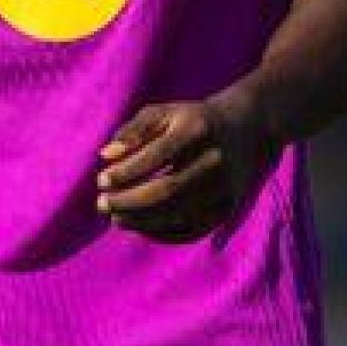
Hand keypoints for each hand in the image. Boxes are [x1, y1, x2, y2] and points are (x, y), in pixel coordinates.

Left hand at [96, 93, 273, 241]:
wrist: (246, 129)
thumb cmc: (190, 120)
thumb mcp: (162, 113)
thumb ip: (132, 131)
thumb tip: (105, 156)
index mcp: (196, 129)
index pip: (157, 155)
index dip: (126, 171)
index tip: (100, 180)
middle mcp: (215, 160)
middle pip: (168, 189)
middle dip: (130, 201)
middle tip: (102, 205)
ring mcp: (226, 187)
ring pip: (180, 213)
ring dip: (142, 220)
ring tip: (115, 218)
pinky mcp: (229, 208)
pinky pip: (194, 229)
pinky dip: (163, 232)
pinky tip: (139, 227)